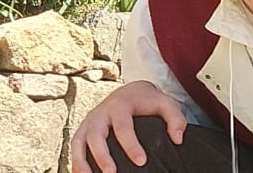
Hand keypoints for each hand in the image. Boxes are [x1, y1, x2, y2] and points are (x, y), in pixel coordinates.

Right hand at [68, 80, 186, 172]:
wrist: (130, 91)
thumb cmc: (147, 100)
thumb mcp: (166, 104)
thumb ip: (175, 119)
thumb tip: (177, 139)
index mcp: (120, 104)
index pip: (123, 126)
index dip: (131, 144)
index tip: (141, 161)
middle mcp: (101, 112)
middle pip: (96, 134)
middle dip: (102, 155)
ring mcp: (89, 121)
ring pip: (79, 140)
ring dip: (81, 161)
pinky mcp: (84, 130)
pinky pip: (75, 146)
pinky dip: (75, 161)